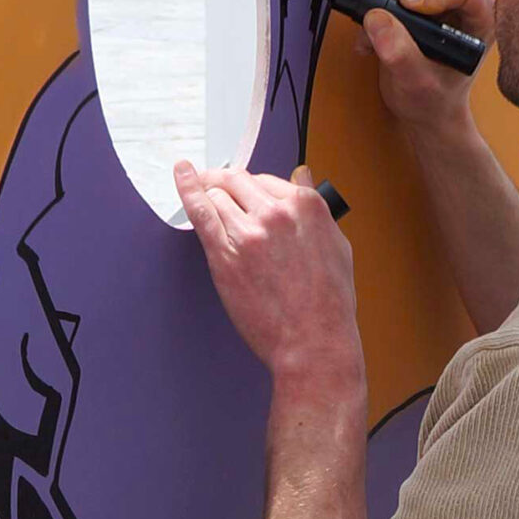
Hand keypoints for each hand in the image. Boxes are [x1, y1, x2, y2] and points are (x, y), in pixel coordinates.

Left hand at [173, 159, 366, 404]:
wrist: (314, 343)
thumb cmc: (329, 305)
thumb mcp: (337, 246)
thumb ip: (316, 207)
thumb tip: (304, 178)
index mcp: (306, 207)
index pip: (269, 180)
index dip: (254, 188)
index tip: (246, 193)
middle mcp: (276, 213)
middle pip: (239, 180)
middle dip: (227, 182)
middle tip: (218, 186)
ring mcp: (248, 233)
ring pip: (218, 194)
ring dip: (211, 194)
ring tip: (204, 196)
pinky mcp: (225, 254)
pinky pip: (200, 211)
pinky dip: (187, 188)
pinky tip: (181, 175)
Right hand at [357, 0, 492, 140]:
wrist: (425, 111)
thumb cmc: (433, 101)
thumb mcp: (417, 84)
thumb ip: (400, 54)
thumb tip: (377, 19)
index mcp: (480, 17)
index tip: (409, 9)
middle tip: (395, 9)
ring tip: (378, 32)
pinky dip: (379, 3)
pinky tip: (375, 34)